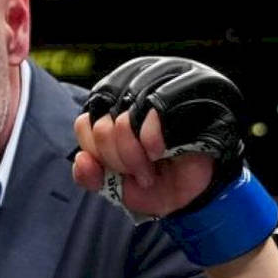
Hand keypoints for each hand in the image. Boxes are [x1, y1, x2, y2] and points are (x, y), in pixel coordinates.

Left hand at [72, 56, 245, 218]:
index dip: (94, 147)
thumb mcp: (115, 183)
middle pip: (104, 118)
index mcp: (118, 97)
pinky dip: (150, 140)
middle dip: (115, 158)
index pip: (89, 114)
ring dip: (132, 154)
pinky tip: (158, 153)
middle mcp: (141, 83)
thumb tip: (81, 160)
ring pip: (125, 117)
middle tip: (138, 174)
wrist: (196, 194)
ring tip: (148, 170)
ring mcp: (167, 84)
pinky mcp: (191, 92)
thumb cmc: (156, 180)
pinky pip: (156, 110)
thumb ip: (90, 174)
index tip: (114, 170)